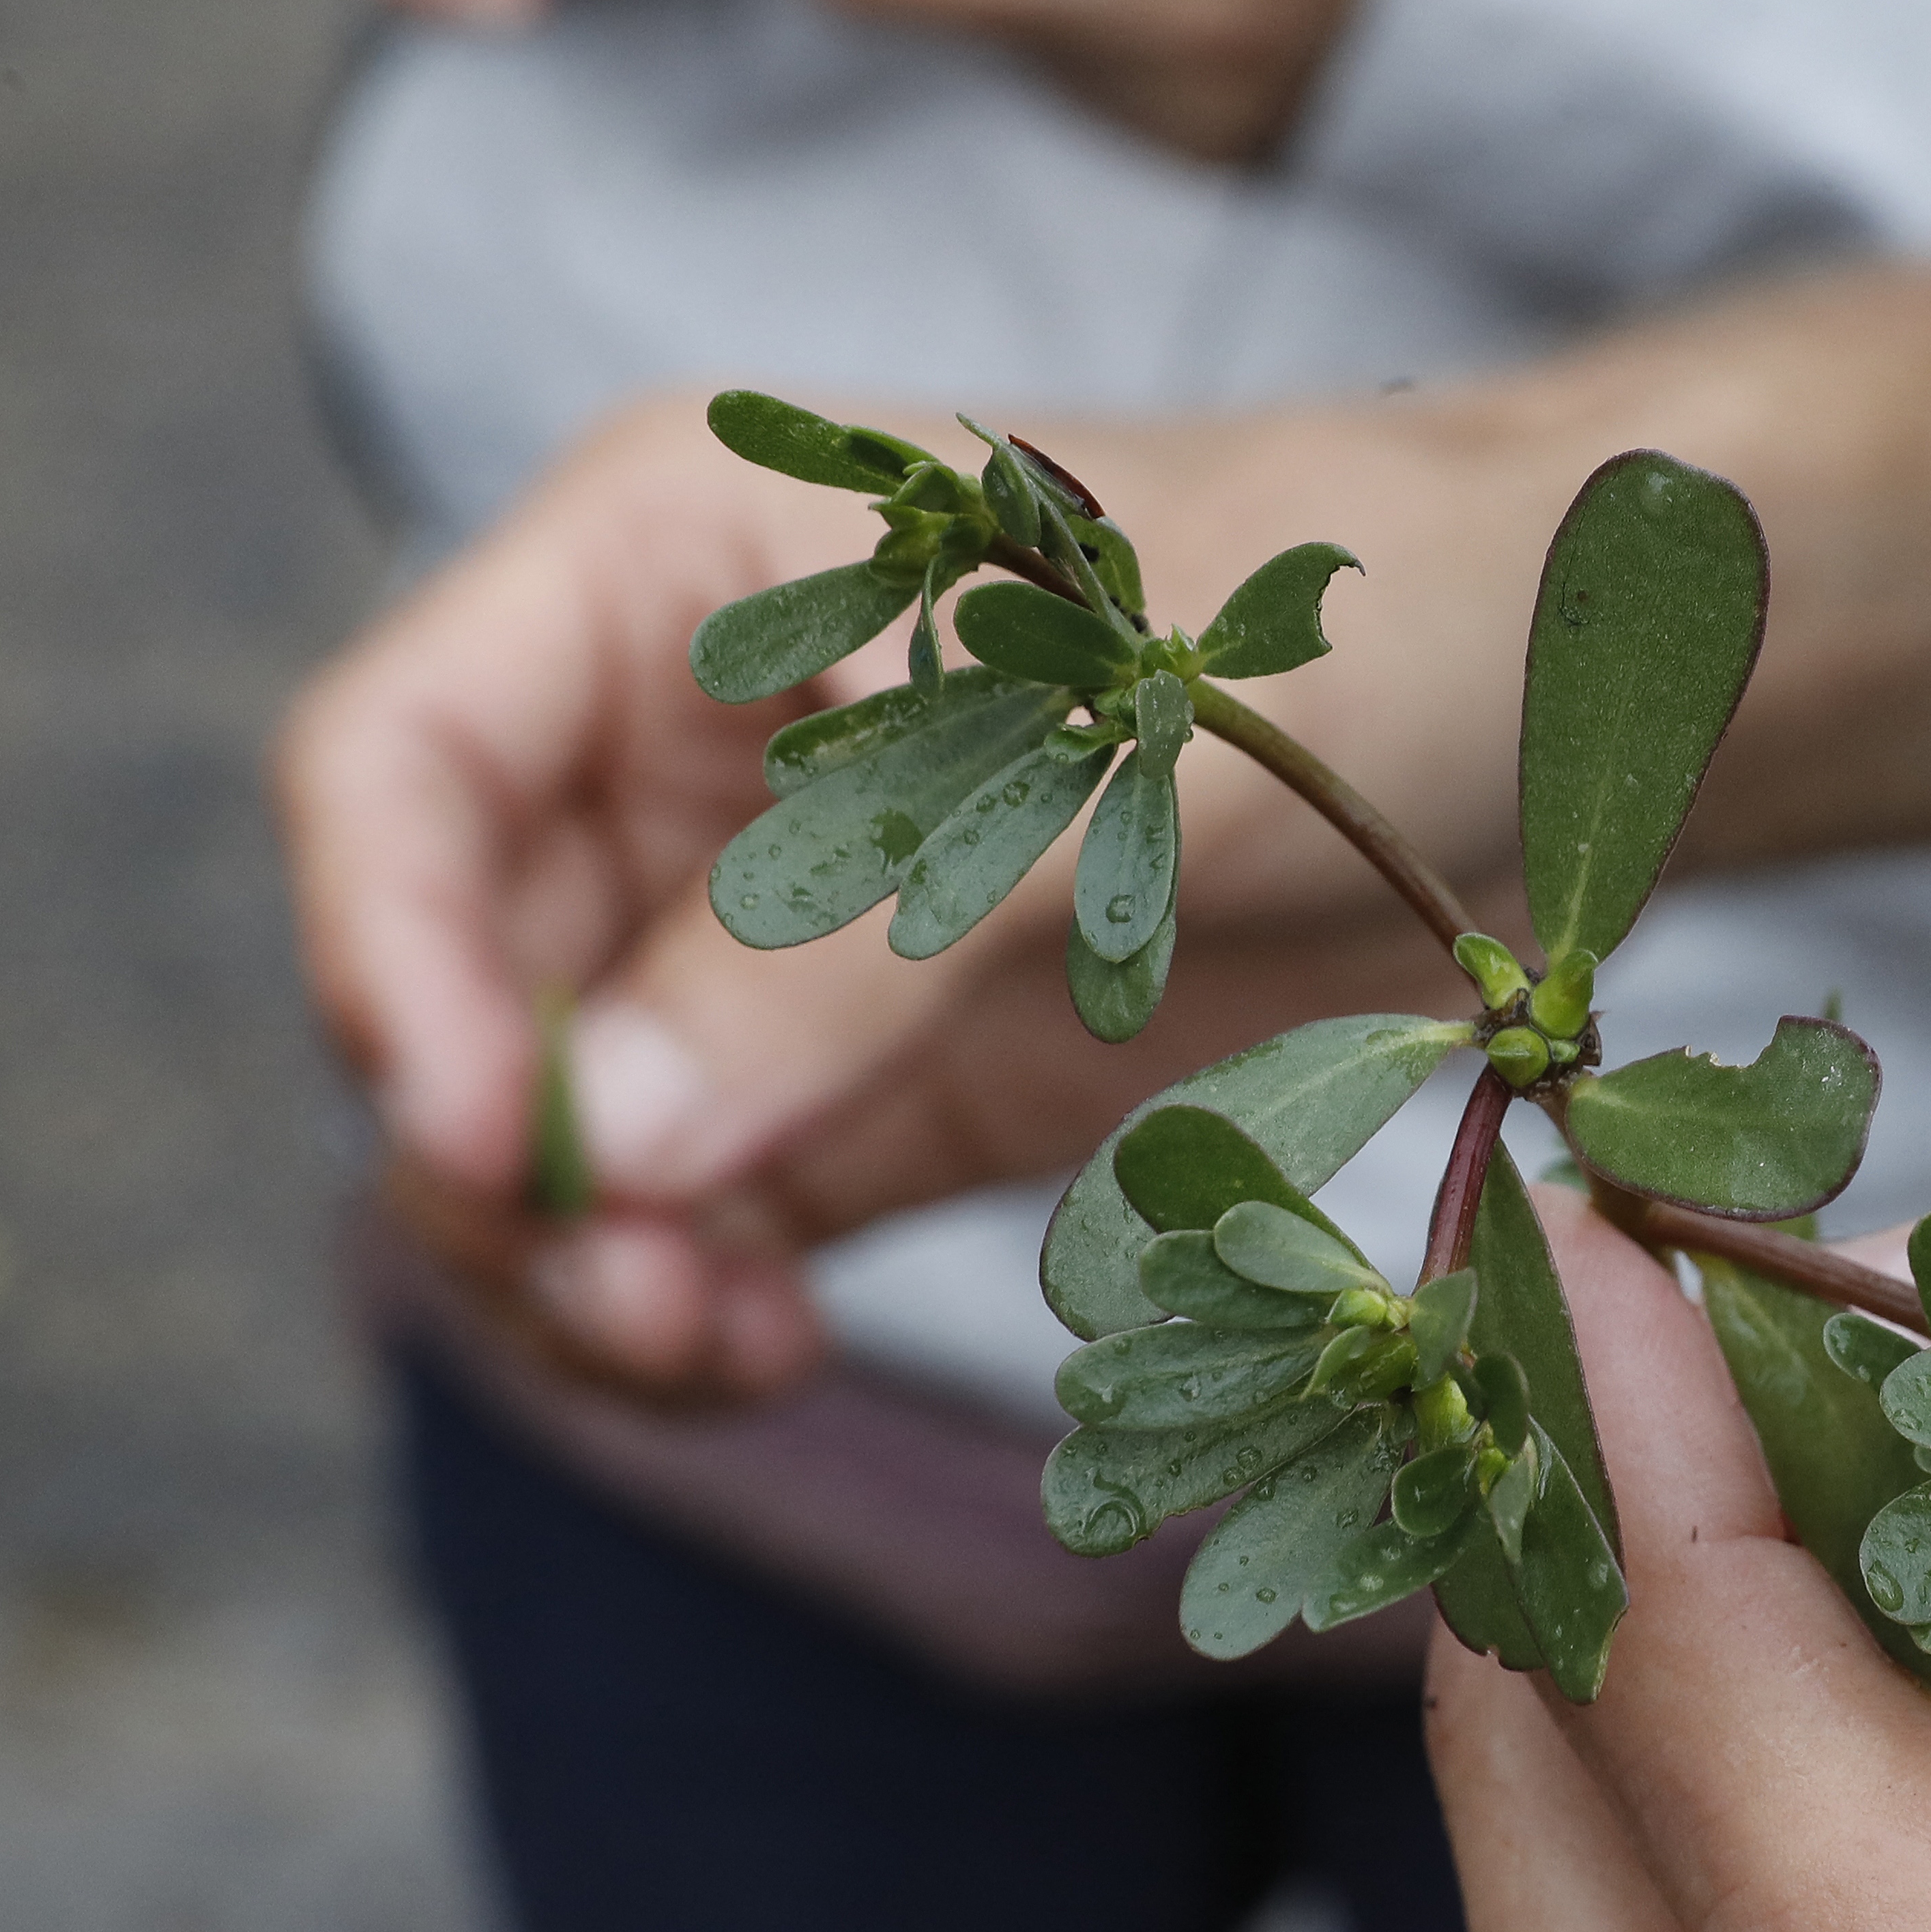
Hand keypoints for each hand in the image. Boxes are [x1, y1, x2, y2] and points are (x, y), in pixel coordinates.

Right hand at [276, 388, 1556, 1392]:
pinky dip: (692, 1304)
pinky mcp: (856, 1084)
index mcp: (664, 576)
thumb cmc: (1341, 625)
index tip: (484, 1137)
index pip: (395, 763)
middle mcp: (665, 759)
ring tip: (711, 1349)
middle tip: (632, 1302)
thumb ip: (854, 945)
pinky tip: (767, 1354)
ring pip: (559, 1135)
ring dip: (582, 1269)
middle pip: (454, 984)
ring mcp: (750, 936)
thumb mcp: (1107, 760)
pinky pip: (698, 1218)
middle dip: (499, 1166)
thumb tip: (616, 1145)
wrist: (1542, 707)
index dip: (388, 956)